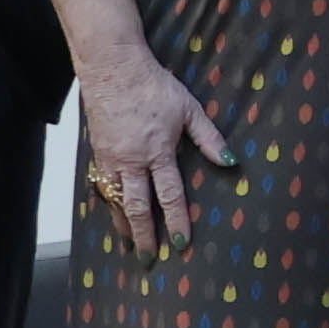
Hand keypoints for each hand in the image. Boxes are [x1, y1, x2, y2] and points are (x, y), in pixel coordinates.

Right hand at [73, 51, 233, 251]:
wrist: (113, 69)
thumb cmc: (154, 87)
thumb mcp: (189, 109)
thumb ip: (209, 138)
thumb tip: (231, 162)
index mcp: (158, 152)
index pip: (170, 195)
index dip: (176, 220)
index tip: (181, 243)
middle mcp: (131, 161)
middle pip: (138, 207)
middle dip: (145, 235)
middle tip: (150, 259)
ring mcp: (111, 159)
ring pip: (116, 201)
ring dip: (124, 225)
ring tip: (130, 245)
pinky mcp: (97, 153)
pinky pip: (102, 187)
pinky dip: (108, 204)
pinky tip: (112, 214)